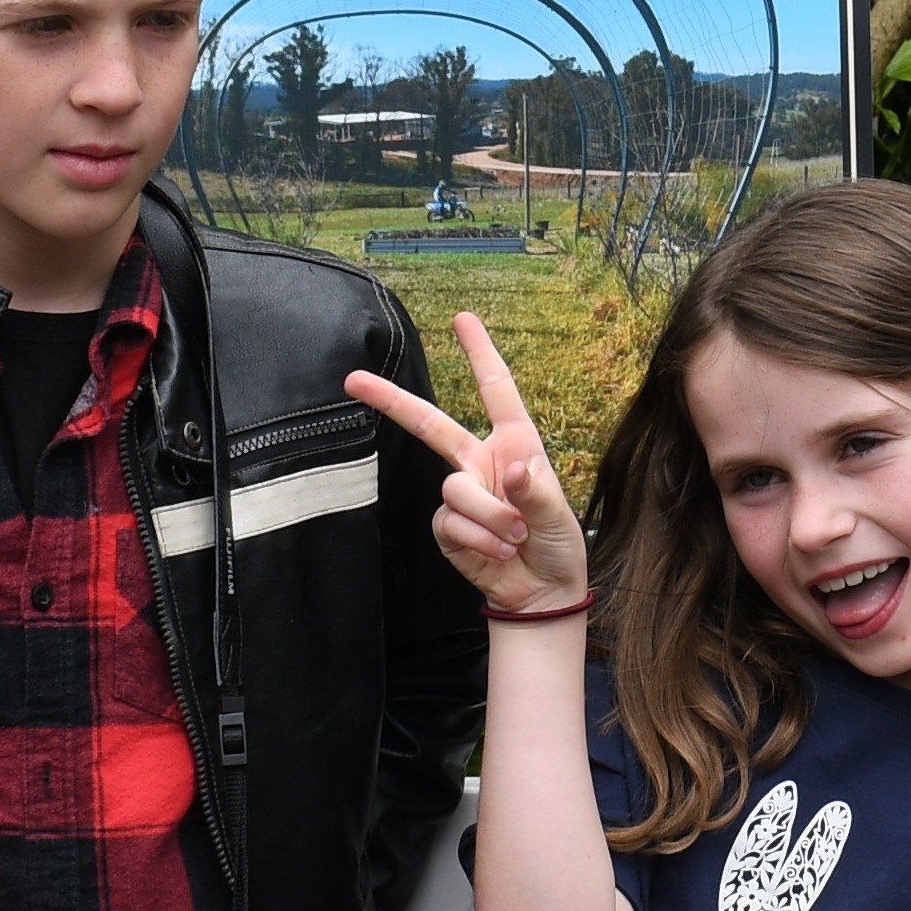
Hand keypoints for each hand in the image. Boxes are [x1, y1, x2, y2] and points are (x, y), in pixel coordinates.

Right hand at [346, 316, 592, 615]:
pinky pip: (450, 522)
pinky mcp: (448, 527)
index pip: (496, 391)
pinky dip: (477, 539)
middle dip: (392, 402)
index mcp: (515, 444)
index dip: (480, 353)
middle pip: (430, 424)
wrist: (541, 592)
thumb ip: (535, 490)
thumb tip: (511, 468)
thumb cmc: (556, 543)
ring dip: (489, 517)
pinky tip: (497, 552)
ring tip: (514, 537)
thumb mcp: (558, 514)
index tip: (461, 319)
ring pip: (454, 489)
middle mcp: (481, 461)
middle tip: (353, 380)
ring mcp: (462, 493)